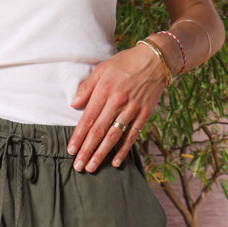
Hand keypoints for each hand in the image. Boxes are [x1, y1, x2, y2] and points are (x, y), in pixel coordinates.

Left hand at [67, 46, 167, 171]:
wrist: (156, 59)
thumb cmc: (125, 63)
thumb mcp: (102, 69)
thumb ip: (87, 87)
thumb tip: (73, 104)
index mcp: (104, 91)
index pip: (88, 119)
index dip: (78, 137)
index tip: (71, 151)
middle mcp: (117, 102)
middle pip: (98, 132)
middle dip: (87, 151)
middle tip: (78, 167)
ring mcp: (132, 109)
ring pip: (113, 137)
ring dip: (101, 154)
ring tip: (91, 167)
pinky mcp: (144, 114)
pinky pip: (132, 136)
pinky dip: (124, 150)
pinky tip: (115, 162)